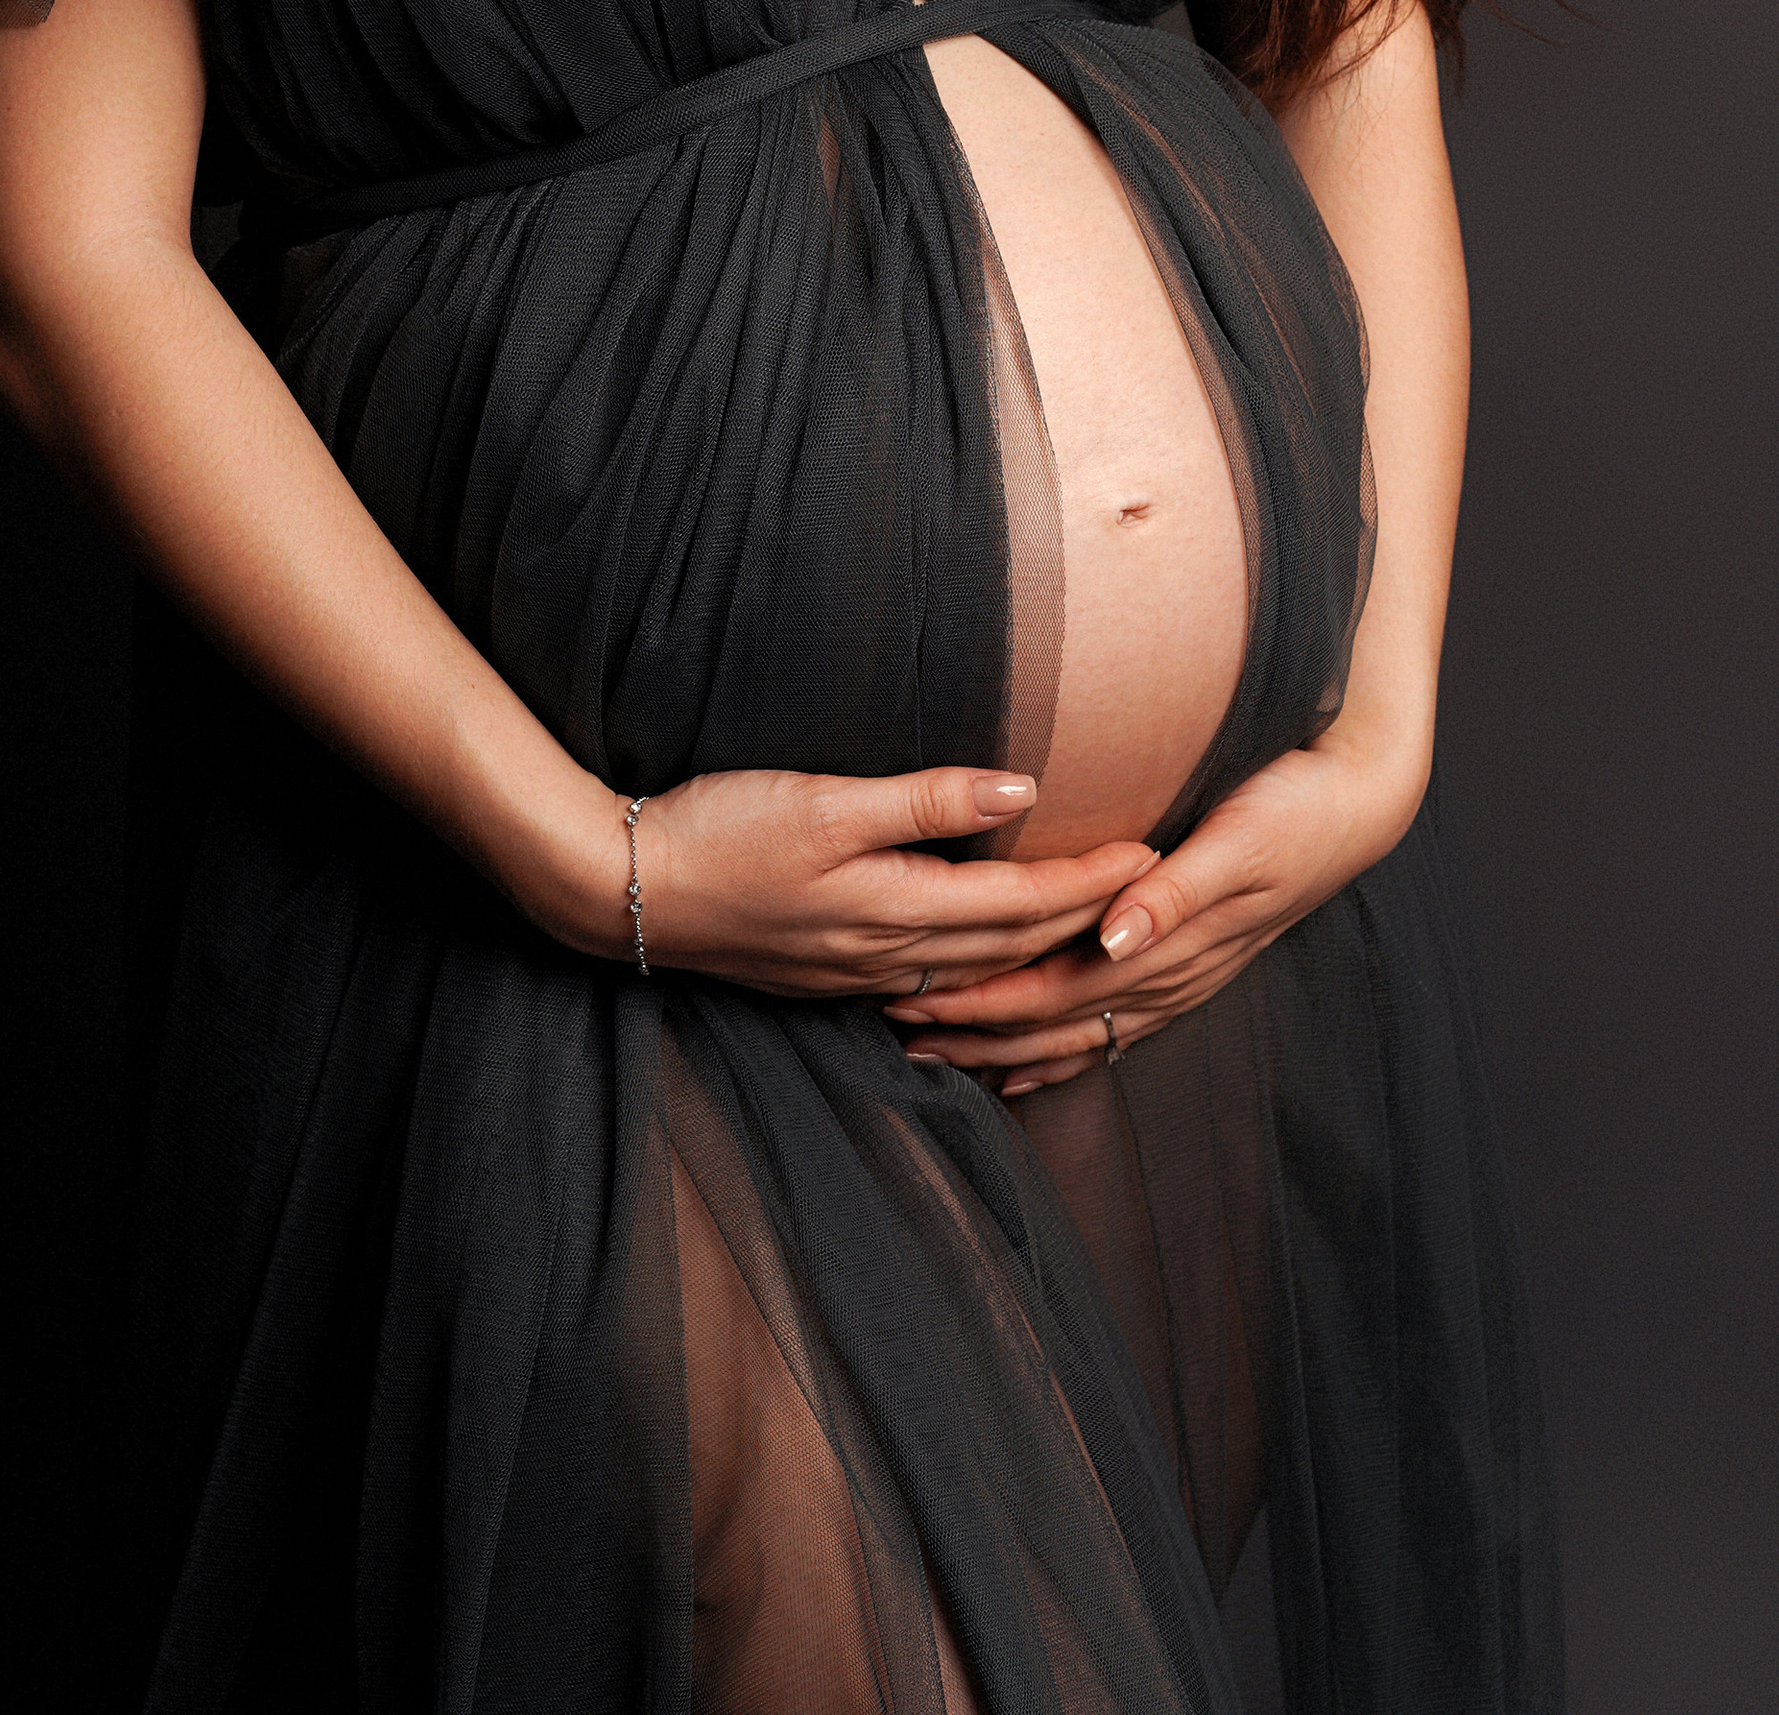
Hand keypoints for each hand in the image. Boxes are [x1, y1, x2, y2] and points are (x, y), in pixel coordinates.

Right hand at [562, 765, 1158, 999]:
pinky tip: (987, 969)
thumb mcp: (825, 801)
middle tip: (1149, 896)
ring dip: (1037, 957)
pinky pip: (931, 986)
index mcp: (896, 911)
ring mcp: (856, 976)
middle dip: (1085, 924)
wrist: (625, 892)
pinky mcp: (827, 975)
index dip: (1093, 883)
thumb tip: (1020, 792)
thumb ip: (926, 800)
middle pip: (1013, 949)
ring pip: (974, 975)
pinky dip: (979, 975)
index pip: (1025, 906)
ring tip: (1089, 932)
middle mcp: (887, 959)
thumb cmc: (721, 830)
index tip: (1153, 856)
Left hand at [890, 728, 1428, 1092]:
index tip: (918, 1000)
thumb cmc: (1294, 810)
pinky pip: (1119, 1023)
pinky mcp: (1193, 960)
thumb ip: (1174, 892)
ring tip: (941, 1052)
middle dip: (980, 1030)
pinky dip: (1068, 1049)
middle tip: (901, 1030)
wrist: (1359, 804)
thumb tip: (1112, 938)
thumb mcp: (1238, 841)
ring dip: (1011, 1044)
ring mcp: (1184, 973)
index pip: (1059, 988)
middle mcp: (1172, 971)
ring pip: (1084, 1030)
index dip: (987, 1000)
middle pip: (1059, 1019)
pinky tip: (1030, 1065)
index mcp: (1172, 942)